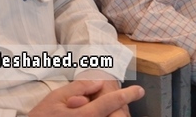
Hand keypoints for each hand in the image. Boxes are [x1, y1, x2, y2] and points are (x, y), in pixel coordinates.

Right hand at [28, 80, 143, 116]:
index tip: (139, 90)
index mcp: (84, 116)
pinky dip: (102, 115)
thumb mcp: (56, 97)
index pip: (110, 103)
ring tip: (89, 106)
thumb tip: (97, 82)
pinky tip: (93, 112)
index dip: (127, 95)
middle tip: (108, 100)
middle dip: (117, 107)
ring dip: (109, 113)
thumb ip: (78, 88)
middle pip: (115, 116)